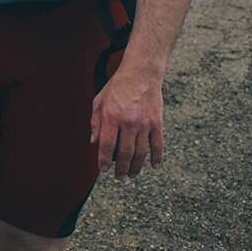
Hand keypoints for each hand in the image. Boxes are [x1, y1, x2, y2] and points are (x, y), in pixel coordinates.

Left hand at [89, 63, 165, 178]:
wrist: (141, 74)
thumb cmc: (117, 87)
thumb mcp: (99, 101)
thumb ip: (95, 123)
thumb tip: (94, 143)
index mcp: (111, 116)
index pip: (107, 145)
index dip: (104, 160)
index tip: (103, 170)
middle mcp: (128, 122)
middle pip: (126, 153)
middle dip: (121, 168)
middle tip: (119, 176)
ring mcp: (145, 123)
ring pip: (142, 152)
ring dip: (137, 166)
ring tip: (132, 174)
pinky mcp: (157, 123)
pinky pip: (158, 144)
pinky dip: (156, 157)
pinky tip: (153, 165)